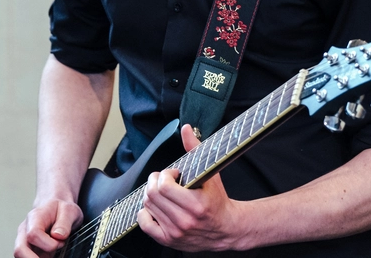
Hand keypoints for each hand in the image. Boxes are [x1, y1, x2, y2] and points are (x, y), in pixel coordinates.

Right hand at [14, 198, 82, 257]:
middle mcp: (26, 229)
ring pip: (21, 255)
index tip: (60, 243)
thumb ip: (64, 222)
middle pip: (20, 249)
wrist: (56, 207)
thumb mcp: (69, 210)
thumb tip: (58, 236)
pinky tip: (50, 256)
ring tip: (52, 256)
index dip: (48, 244)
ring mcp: (25, 240)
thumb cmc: (61, 208)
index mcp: (35, 217)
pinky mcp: (29, 249)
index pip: (33, 234)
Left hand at [137, 124, 246, 251]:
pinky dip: (145, 213)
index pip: (163, 186)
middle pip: (152, 195)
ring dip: (151, 195)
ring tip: (163, 192)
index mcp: (195, 205)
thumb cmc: (217, 200)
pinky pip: (145, 224)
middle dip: (155, 181)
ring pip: (147, 206)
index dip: (165, 174)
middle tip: (165, 179)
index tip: (174, 174)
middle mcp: (184, 221)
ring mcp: (175, 232)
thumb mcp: (210, 174)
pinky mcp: (169, 240)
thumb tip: (186, 129)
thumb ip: (195, 149)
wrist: (226, 229)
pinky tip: (155, 207)